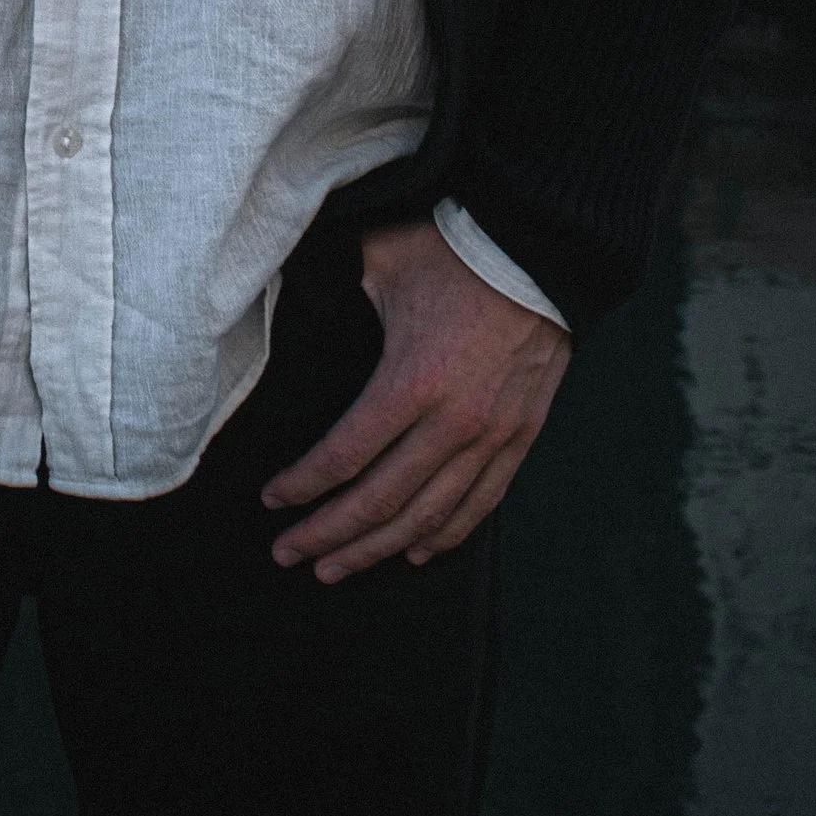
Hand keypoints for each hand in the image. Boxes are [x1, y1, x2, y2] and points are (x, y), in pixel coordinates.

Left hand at [262, 219, 568, 584]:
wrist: (544, 249)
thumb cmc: (456, 247)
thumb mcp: (383, 259)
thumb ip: (336, 283)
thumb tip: (286, 280)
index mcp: (412, 380)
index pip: (344, 456)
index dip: (303, 485)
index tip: (271, 500)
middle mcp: (453, 421)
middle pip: (380, 501)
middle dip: (328, 534)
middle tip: (288, 553)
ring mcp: (493, 436)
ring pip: (428, 516)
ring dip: (378, 549)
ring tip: (336, 568)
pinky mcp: (521, 437)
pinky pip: (481, 504)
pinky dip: (445, 535)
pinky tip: (415, 553)